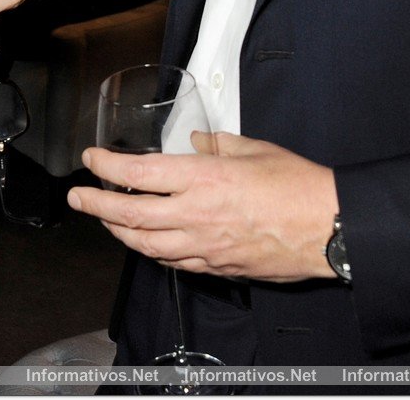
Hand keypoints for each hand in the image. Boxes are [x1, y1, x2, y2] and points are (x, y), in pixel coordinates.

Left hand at [69, 133, 338, 282]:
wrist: (330, 228)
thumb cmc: (298, 186)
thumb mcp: (253, 149)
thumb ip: (216, 145)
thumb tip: (195, 142)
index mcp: (202, 178)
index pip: (138, 172)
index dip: (107, 165)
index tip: (91, 158)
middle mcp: (196, 213)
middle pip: (129, 213)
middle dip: (96, 205)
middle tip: (79, 198)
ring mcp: (205, 245)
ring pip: (145, 244)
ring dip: (118, 231)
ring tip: (105, 219)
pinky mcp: (218, 266)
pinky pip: (173, 262)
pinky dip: (151, 251)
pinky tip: (145, 243)